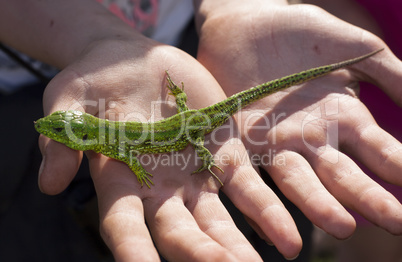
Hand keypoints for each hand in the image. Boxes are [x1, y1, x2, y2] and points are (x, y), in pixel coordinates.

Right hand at [38, 34, 303, 260]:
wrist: (130, 61)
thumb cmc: (91, 84)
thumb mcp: (68, 104)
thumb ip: (63, 142)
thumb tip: (50, 183)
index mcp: (119, 182)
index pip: (124, 226)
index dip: (133, 251)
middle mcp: (159, 189)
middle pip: (179, 231)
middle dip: (199, 253)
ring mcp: (193, 174)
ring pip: (218, 219)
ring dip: (238, 245)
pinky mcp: (222, 152)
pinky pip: (245, 185)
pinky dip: (265, 210)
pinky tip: (288, 237)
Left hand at [196, 1, 401, 240]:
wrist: (247, 21)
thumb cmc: (303, 33)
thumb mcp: (356, 50)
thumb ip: (391, 75)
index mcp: (344, 119)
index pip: (379, 152)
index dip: (398, 169)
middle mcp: (312, 139)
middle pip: (343, 175)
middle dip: (368, 197)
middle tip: (394, 222)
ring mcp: (275, 142)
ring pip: (298, 179)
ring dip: (317, 204)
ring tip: (340, 226)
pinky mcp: (239, 138)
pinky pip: (249, 170)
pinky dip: (257, 199)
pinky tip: (267, 227)